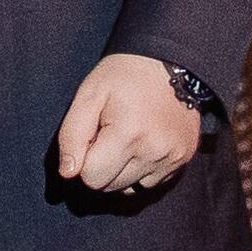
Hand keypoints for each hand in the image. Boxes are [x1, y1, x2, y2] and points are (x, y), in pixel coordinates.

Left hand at [52, 52, 200, 195]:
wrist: (171, 62)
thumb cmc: (124, 76)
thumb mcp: (89, 94)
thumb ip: (73, 134)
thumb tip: (68, 172)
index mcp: (129, 133)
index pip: (91, 177)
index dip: (85, 158)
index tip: (93, 135)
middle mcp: (154, 151)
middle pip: (110, 186)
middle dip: (102, 166)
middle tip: (110, 134)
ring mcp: (172, 158)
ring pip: (130, 188)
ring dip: (122, 170)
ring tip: (128, 138)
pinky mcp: (183, 159)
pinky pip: (151, 183)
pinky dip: (141, 170)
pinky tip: (142, 144)